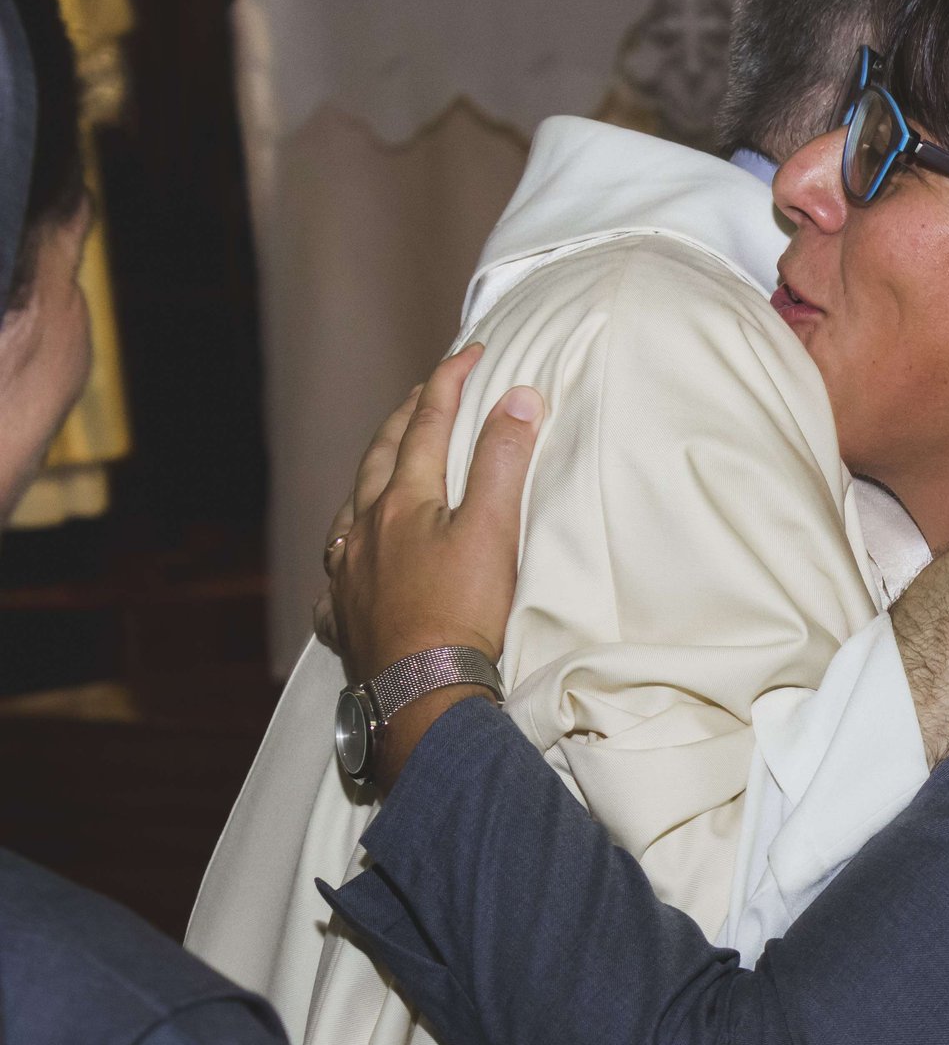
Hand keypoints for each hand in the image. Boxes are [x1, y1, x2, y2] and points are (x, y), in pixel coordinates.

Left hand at [325, 346, 544, 786]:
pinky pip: (336, 575)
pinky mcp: (345, 618)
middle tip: (424, 394)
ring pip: (350, 511)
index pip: (427, 423)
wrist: (422, 694)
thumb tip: (518, 396)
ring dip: (370, 479)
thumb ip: (502, 460)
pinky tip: (349, 566)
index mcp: (402, 500)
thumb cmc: (462, 611)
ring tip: (383, 470)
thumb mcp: (493, 529)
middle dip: (403, 417)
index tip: (471, 351)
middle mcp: (365, 530)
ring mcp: (348, 574)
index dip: (450, 381)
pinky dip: (346, 556)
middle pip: (380, 457)